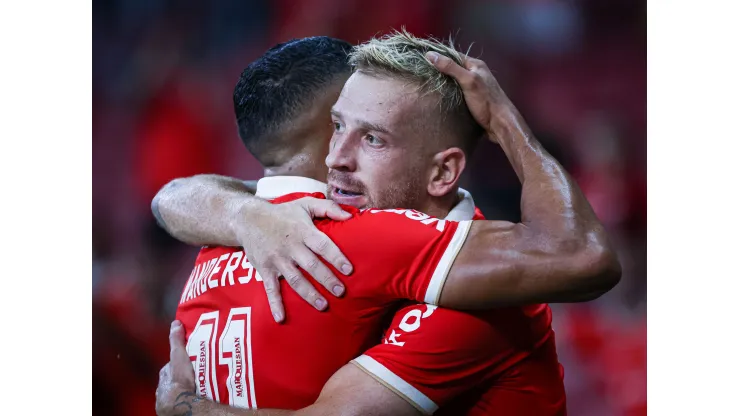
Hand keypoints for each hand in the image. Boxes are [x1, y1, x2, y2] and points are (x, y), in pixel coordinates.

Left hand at [156, 321, 198, 415]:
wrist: (181, 403)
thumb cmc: (179, 380)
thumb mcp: (179, 356)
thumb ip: (176, 341)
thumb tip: (175, 323)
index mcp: (163, 376)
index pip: (170, 367)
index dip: (179, 363)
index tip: (189, 361)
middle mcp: (163, 389)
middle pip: (174, 379)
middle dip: (183, 376)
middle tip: (196, 373)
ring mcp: (168, 401)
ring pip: (178, 391)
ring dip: (186, 388)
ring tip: (199, 386)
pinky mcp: (175, 410)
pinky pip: (182, 402)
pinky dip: (188, 399)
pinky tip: (196, 397)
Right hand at [234, 197, 353, 322]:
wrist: (248, 219)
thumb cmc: (283, 213)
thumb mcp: (305, 204)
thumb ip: (329, 208)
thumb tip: (351, 215)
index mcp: (303, 231)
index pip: (322, 245)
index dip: (336, 257)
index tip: (349, 270)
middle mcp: (291, 247)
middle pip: (311, 266)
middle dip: (326, 280)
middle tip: (341, 292)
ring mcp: (277, 260)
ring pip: (295, 280)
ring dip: (309, 294)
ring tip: (323, 306)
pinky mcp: (264, 270)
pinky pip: (270, 289)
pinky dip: (275, 304)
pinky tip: (281, 319)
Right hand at [426, 51, 513, 141]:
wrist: (500, 123)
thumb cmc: (486, 101)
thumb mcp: (468, 81)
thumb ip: (450, 68)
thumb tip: (430, 55)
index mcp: (476, 65)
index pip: (453, 56)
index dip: (439, 56)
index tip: (422, 59)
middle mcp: (476, 74)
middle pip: (454, 68)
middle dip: (440, 70)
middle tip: (422, 73)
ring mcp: (475, 87)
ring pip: (455, 81)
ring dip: (443, 83)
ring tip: (427, 84)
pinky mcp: (473, 100)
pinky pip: (457, 92)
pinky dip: (449, 93)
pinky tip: (440, 97)